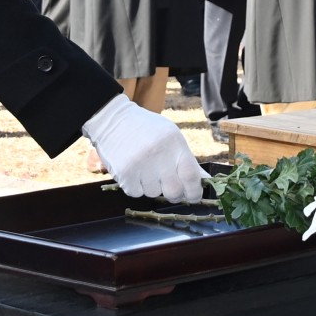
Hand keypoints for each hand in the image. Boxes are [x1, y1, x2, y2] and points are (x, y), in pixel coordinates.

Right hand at [83, 95, 206, 201]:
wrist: (112, 119)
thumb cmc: (146, 129)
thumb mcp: (170, 136)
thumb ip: (185, 158)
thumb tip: (203, 181)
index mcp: (174, 143)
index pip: (191, 176)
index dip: (194, 191)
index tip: (194, 196)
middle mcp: (159, 154)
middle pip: (173, 191)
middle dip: (174, 194)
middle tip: (170, 189)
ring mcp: (141, 164)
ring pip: (154, 193)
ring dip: (152, 187)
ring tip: (145, 169)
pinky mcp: (124, 173)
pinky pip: (136, 193)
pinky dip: (136, 186)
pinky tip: (133, 170)